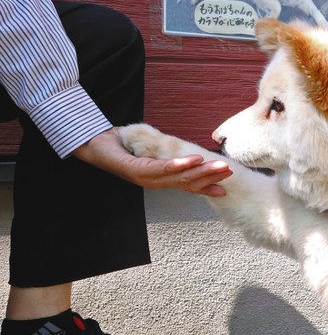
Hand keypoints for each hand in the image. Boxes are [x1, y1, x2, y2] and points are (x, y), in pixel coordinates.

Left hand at [73, 128, 231, 196]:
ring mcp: (146, 177)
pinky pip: (164, 167)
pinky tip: (196, 161)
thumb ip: (161, 152)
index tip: (224, 191)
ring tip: (221, 167)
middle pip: (187, 182)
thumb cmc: (116, 145)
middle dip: (211, 178)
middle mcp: (153, 181)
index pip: (185, 184)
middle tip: (230, 174)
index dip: (205, 187)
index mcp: (157, 178)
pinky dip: (181, 164)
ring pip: (180, 176)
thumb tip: (176, 146)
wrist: (88, 143)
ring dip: (203, 172)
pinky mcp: (137, 169)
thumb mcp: (144, 149)